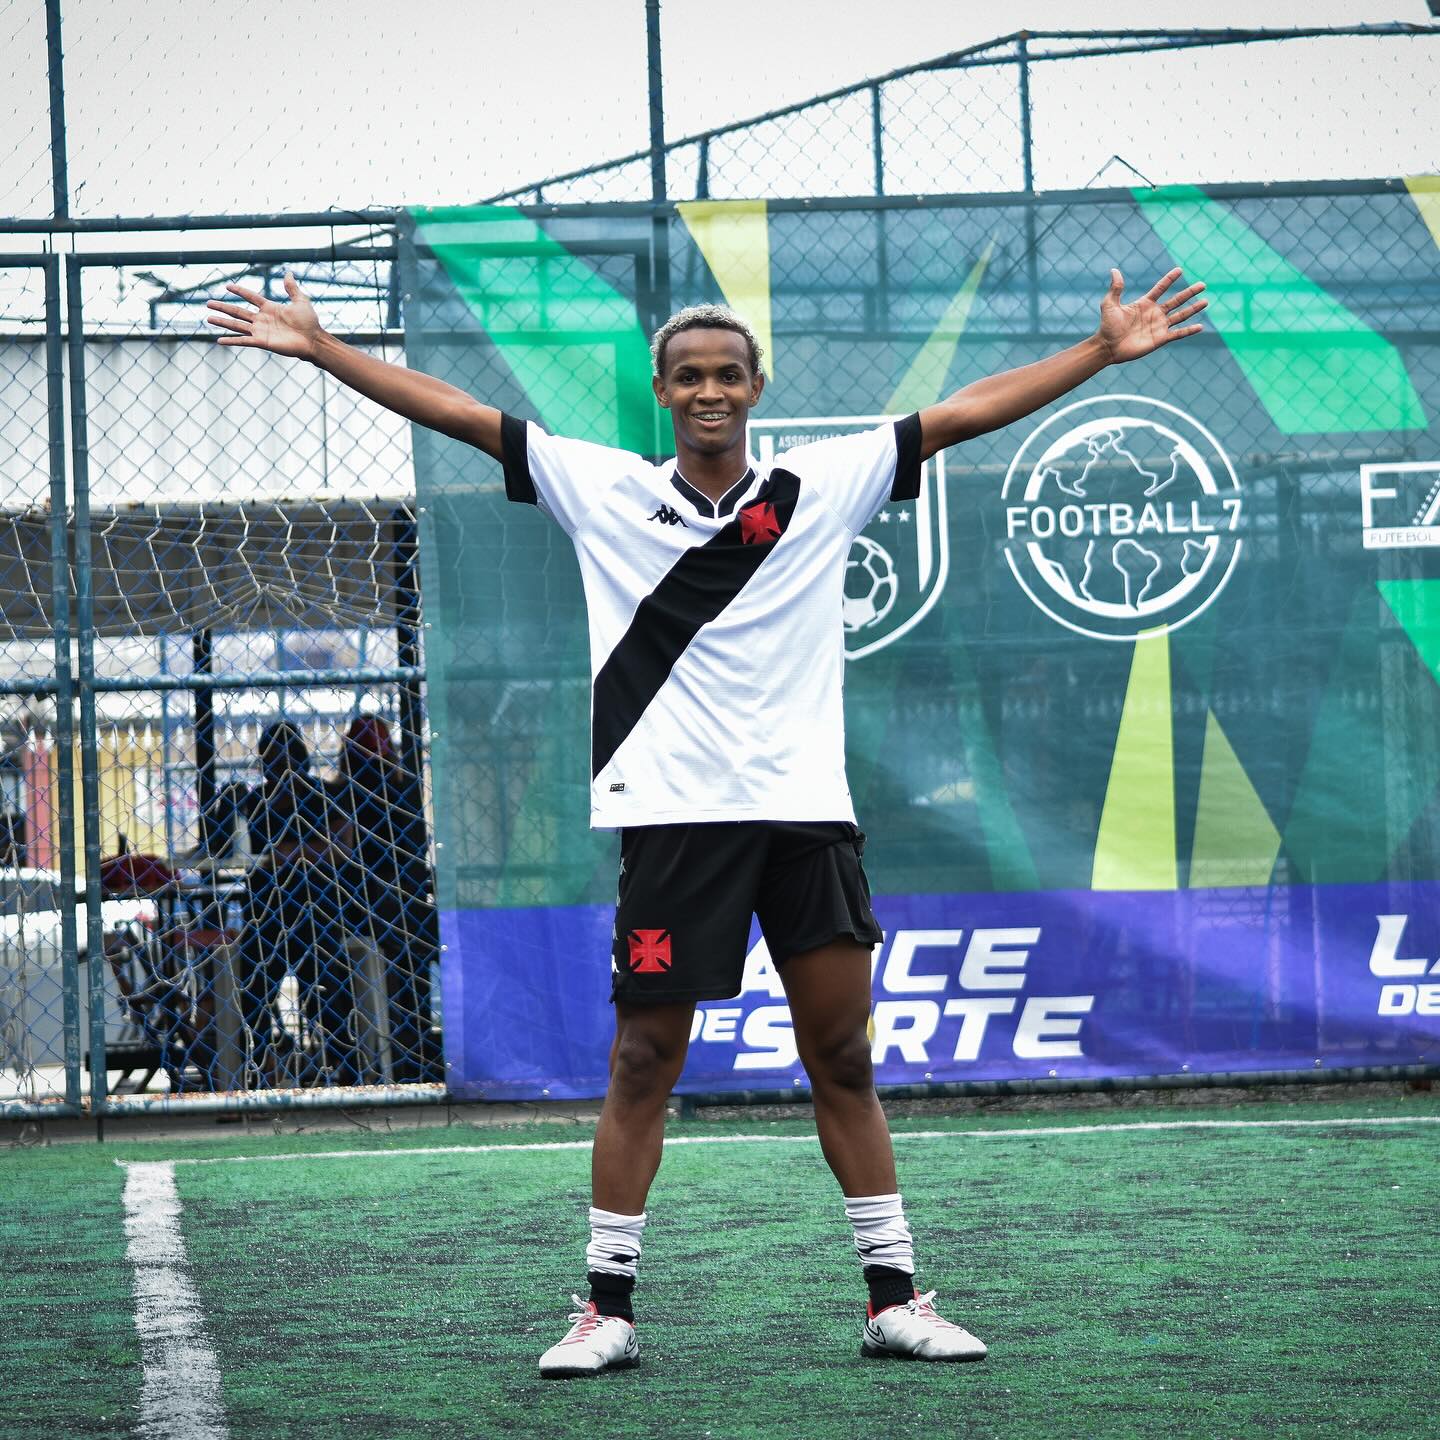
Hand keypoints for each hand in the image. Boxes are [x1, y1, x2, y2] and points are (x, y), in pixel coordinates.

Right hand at [205, 271, 322, 360]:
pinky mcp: (262, 342)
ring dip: (222, 322)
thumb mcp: (301, 301)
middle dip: (223, 307)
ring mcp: (261, 331)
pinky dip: (232, 340)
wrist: (313, 340)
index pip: (251, 297)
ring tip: (208, 318)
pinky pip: (244, 341)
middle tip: (208, 303)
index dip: (240, 291)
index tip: (228, 286)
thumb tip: (288, 272)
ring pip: (237, 325)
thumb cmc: (309, 322)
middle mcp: (262, 319)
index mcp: (270, 308)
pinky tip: (219, 340)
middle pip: (238, 311)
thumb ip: (291, 288)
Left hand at [1095, 267, 1205, 363]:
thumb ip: (1115, 288)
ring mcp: (1159, 326)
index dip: (1169, 279)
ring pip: (1181, 315)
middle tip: (1203, 284)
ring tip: (1206, 301)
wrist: (1108, 346)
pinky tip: (1200, 326)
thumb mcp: (1110, 304)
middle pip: (1176, 300)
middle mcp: (1155, 313)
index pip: (1161, 288)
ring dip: (1193, 309)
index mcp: (1145, 303)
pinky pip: (1178, 334)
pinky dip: (1189, 331)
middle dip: (1189, 292)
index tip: (1180, 270)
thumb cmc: (1107, 326)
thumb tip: (1114, 270)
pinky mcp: (1160, 339)